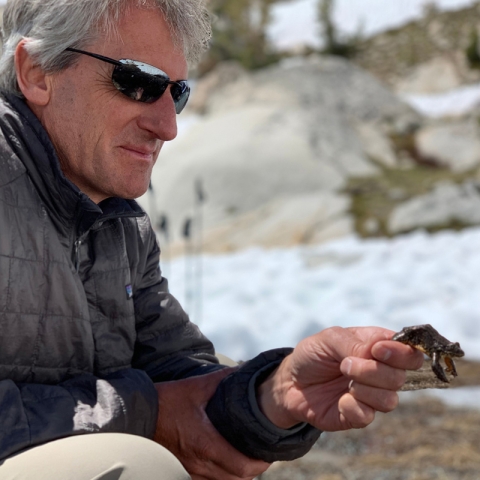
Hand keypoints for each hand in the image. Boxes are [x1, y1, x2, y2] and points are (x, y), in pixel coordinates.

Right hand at [154, 368, 269, 479]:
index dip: (260, 463)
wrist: (139, 414)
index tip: (269, 452)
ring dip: (238, 474)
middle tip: (262, 454)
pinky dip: (222, 476)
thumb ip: (223, 379)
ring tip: (247, 457)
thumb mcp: (197, 386)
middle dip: (253, 469)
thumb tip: (243, 371)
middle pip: (236, 479)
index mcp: (206, 443)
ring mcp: (189, 470)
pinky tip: (225, 461)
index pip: (242, 467)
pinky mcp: (182, 470)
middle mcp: (199, 463)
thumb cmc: (168, 400)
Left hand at [257, 326, 423, 431]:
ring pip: (390, 400)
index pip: (409, 352)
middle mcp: (380, 372)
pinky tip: (339, 399)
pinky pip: (368, 416)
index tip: (377, 351)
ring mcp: (371, 396)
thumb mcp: (328, 339)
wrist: (290, 381)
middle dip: (373, 371)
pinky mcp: (359, 415)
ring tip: (343, 379)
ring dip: (364, 389)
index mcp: (377, 347)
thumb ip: (353, 344)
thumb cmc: (312, 355)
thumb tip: (375, 353)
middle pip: (400, 377)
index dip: (400, 353)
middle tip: (345, 365)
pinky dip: (352, 407)